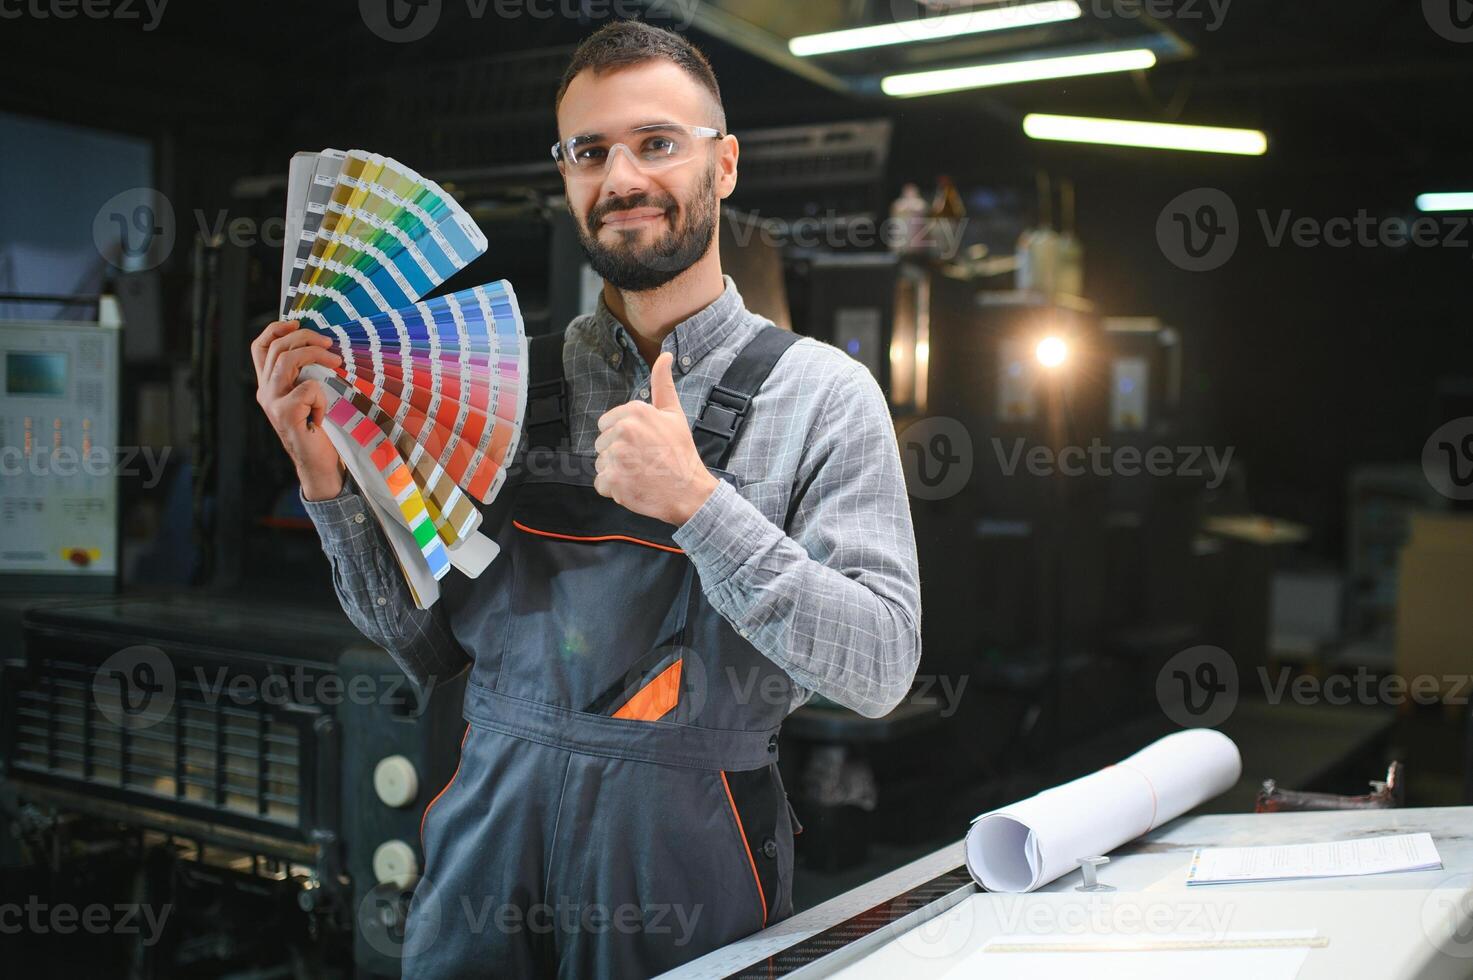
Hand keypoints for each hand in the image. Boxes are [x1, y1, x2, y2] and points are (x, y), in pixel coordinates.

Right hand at [252, 320, 345, 500]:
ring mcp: (272, 403)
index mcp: (268, 384)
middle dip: (306, 337)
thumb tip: (322, 344)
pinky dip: (322, 396)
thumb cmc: (319, 428)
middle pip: (278, 348)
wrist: (319, 463)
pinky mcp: (285, 414)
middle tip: (330, 344)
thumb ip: (307, 373)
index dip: (275, 329)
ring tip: (336, 362)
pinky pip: (308, 388)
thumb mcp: (310, 395)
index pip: (260, 347)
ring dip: (316, 355)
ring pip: (288, 362)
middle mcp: (265, 391)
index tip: (297, 322)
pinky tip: (322, 413)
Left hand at [594, 351, 717, 525]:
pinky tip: (634, 486)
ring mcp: (618, 455)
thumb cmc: (681, 453)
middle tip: (643, 461)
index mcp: (635, 411)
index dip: (622, 438)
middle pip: (601, 444)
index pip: (606, 424)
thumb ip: (663, 384)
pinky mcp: (613, 479)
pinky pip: (600, 484)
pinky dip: (614, 490)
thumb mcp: (674, 414)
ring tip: (639, 474)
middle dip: (617, 455)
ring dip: (615, 472)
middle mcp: (624, 430)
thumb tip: (664, 355)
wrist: (689, 491)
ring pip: (600, 464)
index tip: (642, 446)